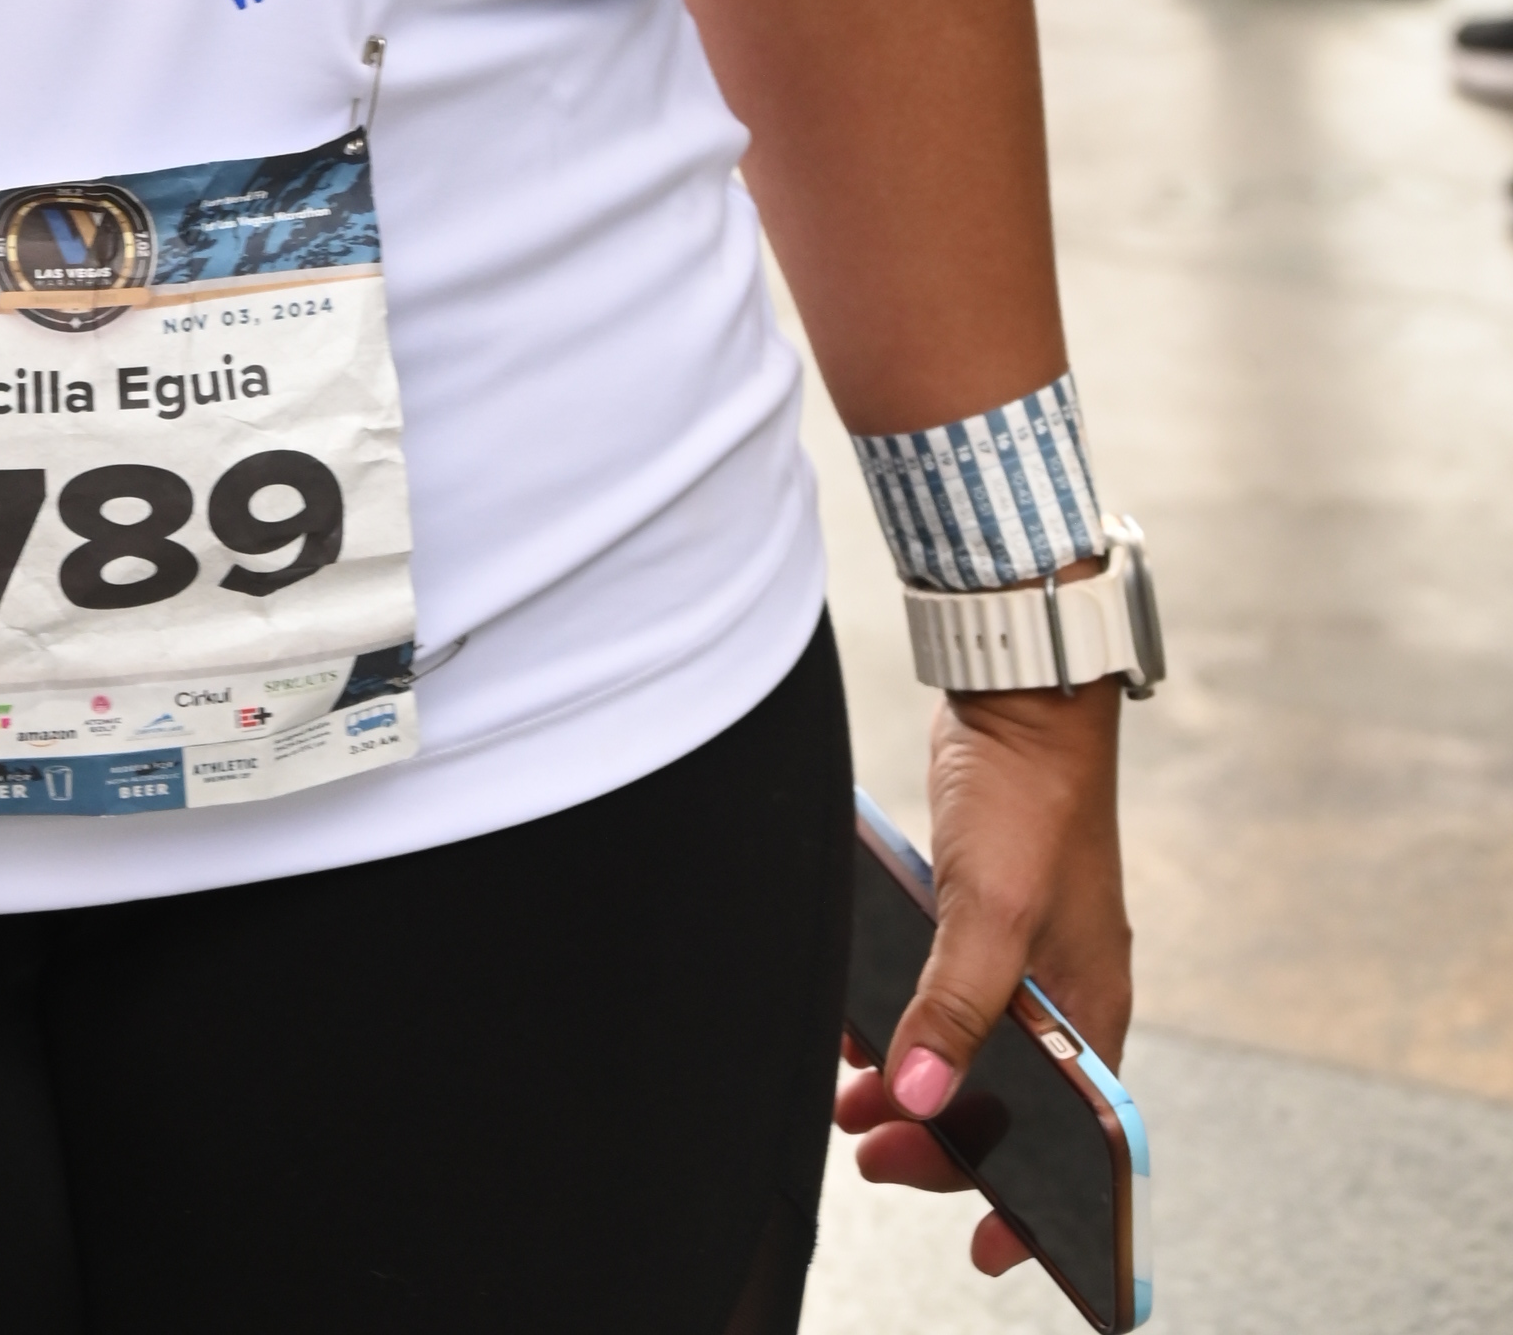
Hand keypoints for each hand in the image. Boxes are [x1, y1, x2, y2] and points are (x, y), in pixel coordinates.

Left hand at [836, 682, 1129, 1279]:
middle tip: (870, 1154)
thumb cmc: (1028, 797)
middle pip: (1009, 1100)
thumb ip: (953, 1010)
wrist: (1016, 693)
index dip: (1029, 1197)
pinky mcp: (985, 914)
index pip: (1070, 1137)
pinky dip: (908, 1024)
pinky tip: (858, 1032)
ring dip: (914, 1084)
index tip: (987, 1248)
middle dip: (942, 1139)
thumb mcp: (987, 914)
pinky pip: (948, 997)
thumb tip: (917, 1101)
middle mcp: (1064, 991)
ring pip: (970, 1050)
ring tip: (850, 1106)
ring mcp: (1026, 952)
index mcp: (1091, 1010)